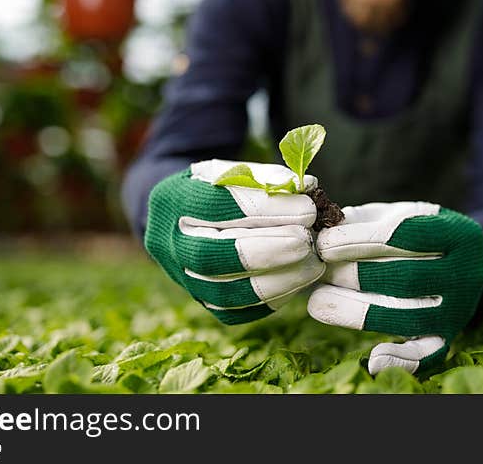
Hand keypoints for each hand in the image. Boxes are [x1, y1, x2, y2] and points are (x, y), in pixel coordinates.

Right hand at [144, 159, 323, 323]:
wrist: (189, 217)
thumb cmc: (222, 188)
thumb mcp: (237, 171)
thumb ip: (268, 178)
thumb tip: (307, 189)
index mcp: (173, 201)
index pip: (216, 207)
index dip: (265, 209)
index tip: (307, 209)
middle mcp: (169, 245)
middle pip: (213, 257)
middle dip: (268, 251)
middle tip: (308, 241)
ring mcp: (183, 279)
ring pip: (226, 292)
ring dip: (277, 279)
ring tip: (313, 263)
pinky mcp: (204, 303)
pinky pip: (238, 312)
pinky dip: (273, 298)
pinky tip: (298, 279)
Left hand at [307, 202, 482, 374]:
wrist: (459, 261)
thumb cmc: (414, 231)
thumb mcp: (395, 215)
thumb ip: (361, 220)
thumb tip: (318, 234)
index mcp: (459, 233)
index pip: (407, 234)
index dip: (361, 239)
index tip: (325, 243)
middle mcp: (466, 274)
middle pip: (406, 279)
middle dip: (355, 275)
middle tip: (320, 269)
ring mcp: (460, 310)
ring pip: (408, 317)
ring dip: (357, 311)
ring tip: (317, 301)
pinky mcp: (448, 337)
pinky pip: (427, 355)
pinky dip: (400, 359)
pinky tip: (372, 359)